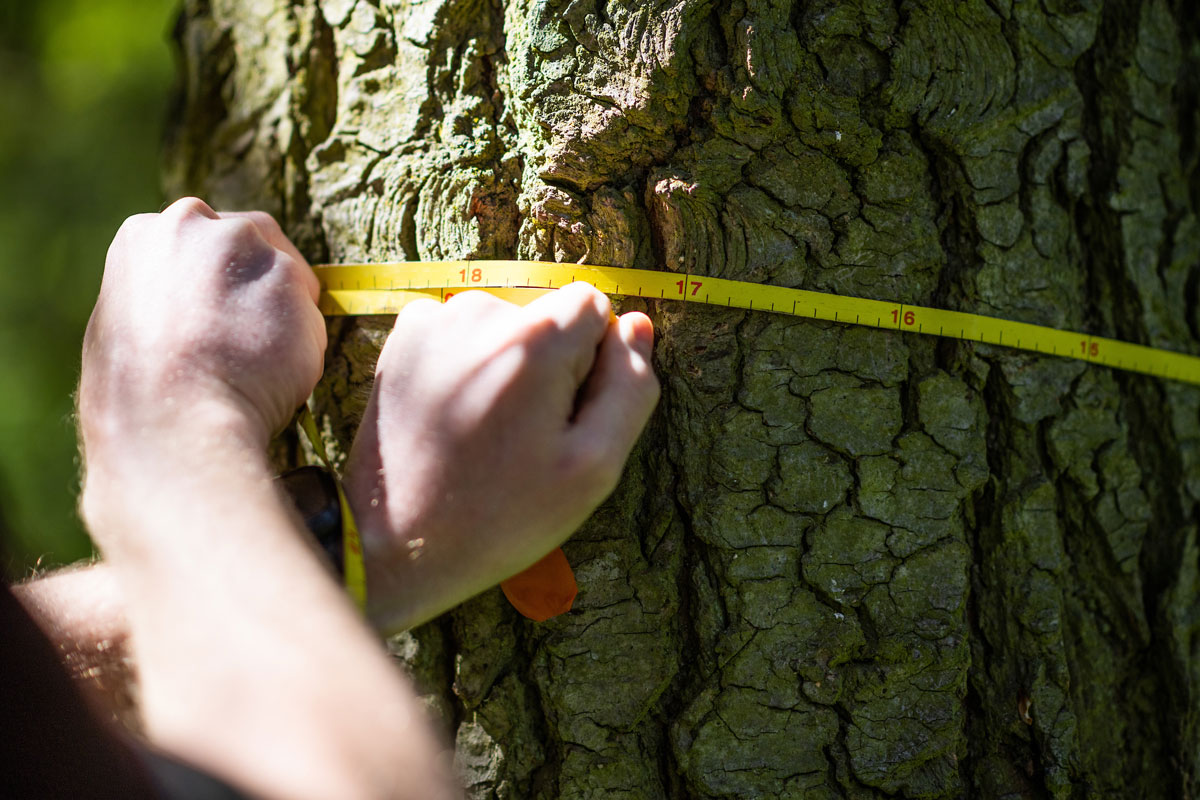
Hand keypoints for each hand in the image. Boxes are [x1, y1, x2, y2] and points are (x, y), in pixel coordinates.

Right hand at [78, 197, 325, 459]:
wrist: (174, 421)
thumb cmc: (142, 395)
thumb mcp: (125, 326)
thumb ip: (164, 295)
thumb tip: (190, 302)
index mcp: (145, 234)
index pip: (205, 237)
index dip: (224, 276)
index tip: (228, 309)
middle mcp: (195, 224)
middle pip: (254, 239)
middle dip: (261, 281)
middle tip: (255, 335)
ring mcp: (244, 245)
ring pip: (287, 273)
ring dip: (285, 312)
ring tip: (259, 362)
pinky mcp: (289, 276)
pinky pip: (310, 311)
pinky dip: (304, 340)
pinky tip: (278, 370)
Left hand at [344, 284, 658, 630]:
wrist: (393, 542)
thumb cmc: (501, 516)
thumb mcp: (592, 468)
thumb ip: (630, 388)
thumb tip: (638, 325)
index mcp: (534, 340)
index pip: (594, 306)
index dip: (592, 362)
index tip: (564, 416)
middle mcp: (480, 312)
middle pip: (546, 315)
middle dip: (548, 364)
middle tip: (521, 437)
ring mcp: (433, 321)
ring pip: (504, 325)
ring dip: (505, 367)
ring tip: (483, 433)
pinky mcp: (404, 338)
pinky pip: (462, 335)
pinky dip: (467, 367)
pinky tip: (454, 419)